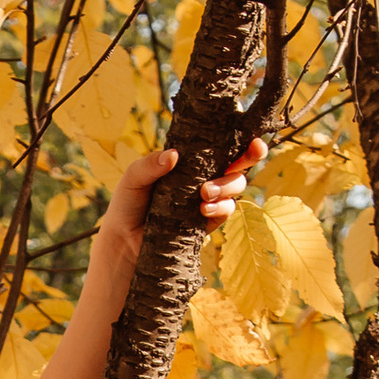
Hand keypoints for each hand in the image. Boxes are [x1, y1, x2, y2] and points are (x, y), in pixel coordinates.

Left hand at [102, 136, 266, 255]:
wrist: (124, 239)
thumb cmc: (129, 202)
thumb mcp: (134, 178)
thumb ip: (150, 164)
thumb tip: (173, 155)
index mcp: (191, 159)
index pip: (222, 145)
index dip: (243, 140)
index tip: (254, 141)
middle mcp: (204, 176)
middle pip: (238, 164)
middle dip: (247, 160)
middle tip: (233, 165)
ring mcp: (209, 198)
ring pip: (236, 186)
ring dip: (228, 187)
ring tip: (205, 193)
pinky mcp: (207, 221)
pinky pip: (226, 210)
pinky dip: (221, 208)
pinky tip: (204, 209)